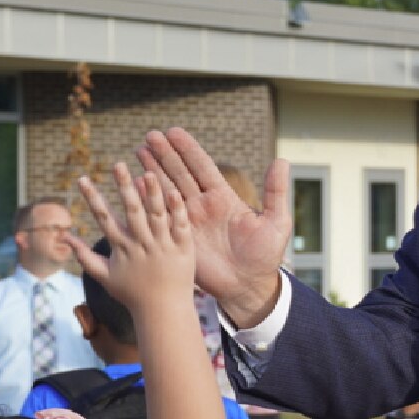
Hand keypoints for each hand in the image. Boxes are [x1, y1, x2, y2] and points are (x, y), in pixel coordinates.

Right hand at [70, 164, 196, 317]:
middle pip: (131, 210)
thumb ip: (84, 257)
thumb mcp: (105, 277)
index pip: (104, 218)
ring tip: (148, 171)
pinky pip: (180, 226)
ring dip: (152, 193)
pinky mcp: (183, 249)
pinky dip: (177, 210)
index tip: (82, 179)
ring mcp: (163, 246)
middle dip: (123, 186)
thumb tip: (65, 240)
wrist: (164, 312)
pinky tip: (173, 191)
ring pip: (157, 215)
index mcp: (122, 248)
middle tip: (117, 164)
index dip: (92, 198)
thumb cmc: (133, 295)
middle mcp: (142, 244)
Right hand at [135, 128, 289, 326]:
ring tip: (138, 151)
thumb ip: (276, 192)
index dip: (188, 149)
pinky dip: (148, 201)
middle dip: (164, 154)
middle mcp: (203, 205)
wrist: (249, 286)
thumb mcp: (276, 223)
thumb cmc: (265, 256)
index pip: (202, 167)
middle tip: (150, 135)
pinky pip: (162, 217)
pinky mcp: (179, 238)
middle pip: (180, 173)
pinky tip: (136, 184)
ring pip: (166, 191)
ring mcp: (188, 221)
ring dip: (152, 171)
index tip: (174, 132)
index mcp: (223, 198)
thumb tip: (282, 161)